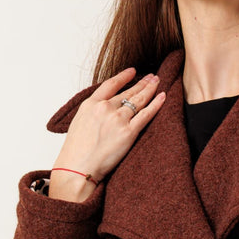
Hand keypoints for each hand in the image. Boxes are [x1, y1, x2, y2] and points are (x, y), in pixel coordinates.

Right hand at [50, 68, 164, 200]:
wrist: (78, 167)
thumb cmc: (76, 151)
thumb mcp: (78, 122)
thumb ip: (93, 112)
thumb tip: (102, 110)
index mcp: (91, 104)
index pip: (111, 84)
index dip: (124, 76)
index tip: (132, 71)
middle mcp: (105, 108)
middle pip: (128, 92)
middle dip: (142, 83)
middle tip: (152, 77)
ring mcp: (118, 119)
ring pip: (138, 100)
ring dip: (150, 89)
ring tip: (158, 82)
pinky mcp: (128, 132)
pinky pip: (146, 115)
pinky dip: (156, 104)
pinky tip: (162, 97)